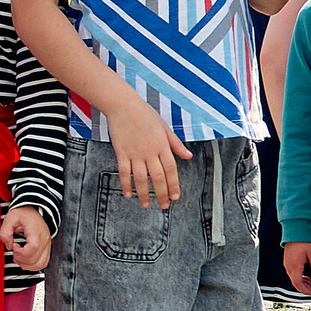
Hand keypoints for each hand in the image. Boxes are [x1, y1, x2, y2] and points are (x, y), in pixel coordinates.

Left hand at [1, 205, 51, 271]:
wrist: (34, 210)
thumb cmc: (24, 214)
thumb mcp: (10, 218)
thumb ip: (5, 232)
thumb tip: (8, 246)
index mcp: (35, 231)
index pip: (33, 247)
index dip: (22, 252)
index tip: (14, 246)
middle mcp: (44, 240)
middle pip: (36, 259)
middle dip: (21, 259)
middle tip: (15, 251)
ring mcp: (46, 245)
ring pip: (41, 264)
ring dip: (27, 265)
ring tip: (19, 257)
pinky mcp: (46, 249)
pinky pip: (43, 263)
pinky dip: (33, 265)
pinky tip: (25, 260)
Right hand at [103, 89, 192, 207]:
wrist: (123, 105)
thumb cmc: (145, 114)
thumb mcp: (164, 127)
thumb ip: (176, 143)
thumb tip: (189, 156)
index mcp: (163, 145)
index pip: (171, 169)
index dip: (174, 185)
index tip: (175, 197)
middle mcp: (150, 151)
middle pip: (158, 177)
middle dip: (162, 194)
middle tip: (163, 206)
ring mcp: (135, 152)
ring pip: (141, 178)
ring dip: (144, 193)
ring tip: (146, 205)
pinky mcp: (121, 152)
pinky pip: (124, 172)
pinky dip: (126, 184)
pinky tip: (128, 194)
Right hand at [283, 241, 310, 295]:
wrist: (295, 231)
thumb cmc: (304, 241)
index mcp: (294, 266)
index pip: (299, 284)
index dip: (306, 290)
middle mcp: (289, 267)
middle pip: (296, 283)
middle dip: (307, 288)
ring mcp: (287, 265)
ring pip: (295, 280)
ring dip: (304, 284)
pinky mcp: (288, 262)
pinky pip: (294, 274)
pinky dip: (301, 279)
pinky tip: (308, 278)